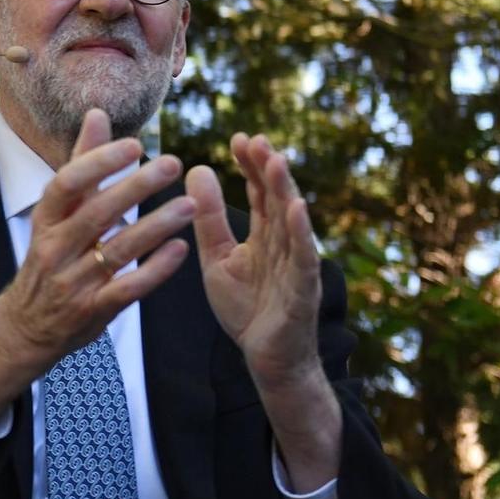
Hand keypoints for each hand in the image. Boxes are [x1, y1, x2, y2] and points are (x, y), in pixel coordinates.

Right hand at [0, 110, 195, 419]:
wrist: (27, 326)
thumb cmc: (50, 257)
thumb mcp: (56, 213)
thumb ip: (81, 164)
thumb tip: (97, 114)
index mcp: (46, 220)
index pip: (66, 185)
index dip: (98, 163)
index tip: (134, 144)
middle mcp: (55, 248)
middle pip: (95, 214)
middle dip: (134, 188)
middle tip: (172, 164)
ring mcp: (73, 282)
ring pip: (116, 251)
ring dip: (155, 226)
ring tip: (189, 205)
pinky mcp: (93, 310)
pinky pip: (127, 289)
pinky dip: (154, 271)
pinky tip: (180, 250)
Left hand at [186, 133, 321, 385]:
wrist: (267, 361)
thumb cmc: (247, 308)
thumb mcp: (217, 258)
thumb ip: (209, 219)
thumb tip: (196, 169)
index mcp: (265, 237)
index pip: (260, 193)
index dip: (251, 166)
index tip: (239, 137)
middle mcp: (285, 245)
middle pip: (277, 199)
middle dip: (267, 168)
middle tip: (255, 139)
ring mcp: (296, 266)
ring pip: (291, 222)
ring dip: (285, 190)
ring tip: (275, 160)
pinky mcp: (302, 291)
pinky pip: (303, 258)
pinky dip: (301, 232)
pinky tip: (296, 207)